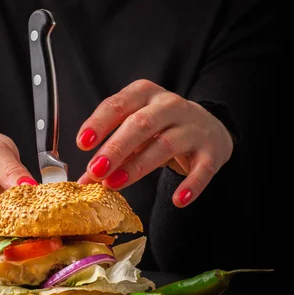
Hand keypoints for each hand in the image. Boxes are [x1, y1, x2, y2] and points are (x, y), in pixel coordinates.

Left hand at [76, 79, 233, 207]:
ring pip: (166, 145)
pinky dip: (191, 184)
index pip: (117, 105)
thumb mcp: (133, 131)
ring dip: (139, 166)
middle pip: (140, 124)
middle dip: (116, 148)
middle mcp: (169, 105)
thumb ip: (110, 152)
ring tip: (116, 184)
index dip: (99, 123)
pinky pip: (202, 168)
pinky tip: (178, 200)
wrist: (208, 128)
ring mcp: (192, 127)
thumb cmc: (161, 128)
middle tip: (96, 170)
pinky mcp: (211, 151)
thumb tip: (84, 180)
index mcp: (144, 94)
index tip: (82, 143)